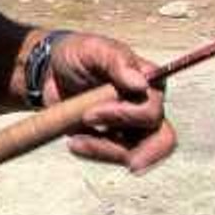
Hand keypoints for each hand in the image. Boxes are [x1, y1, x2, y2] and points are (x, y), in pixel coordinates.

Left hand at [43, 32, 176, 173]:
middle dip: (145, 153)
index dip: (125, 116)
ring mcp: (132, 127)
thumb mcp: (93, 49)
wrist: (51, 72)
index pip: (152, 109)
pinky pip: (112, 157)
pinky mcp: (114, 141)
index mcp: (149, 81)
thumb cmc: (77, 55)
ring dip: (104, 152)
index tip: (90, 114)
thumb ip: (117, 61)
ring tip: (75, 142)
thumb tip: (140, 83)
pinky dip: (94, 154)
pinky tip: (74, 142)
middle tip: (129, 165)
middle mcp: (147, 106)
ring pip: (134, 154)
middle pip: (163, 139)